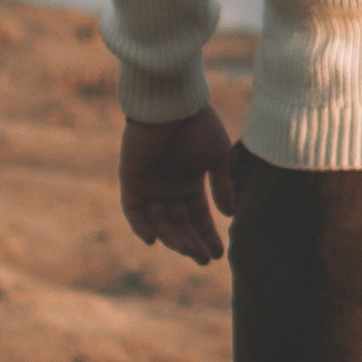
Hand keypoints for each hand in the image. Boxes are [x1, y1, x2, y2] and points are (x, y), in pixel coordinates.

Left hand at [118, 104, 239, 265]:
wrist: (174, 102)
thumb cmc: (198, 125)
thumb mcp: (217, 157)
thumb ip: (221, 185)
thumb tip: (230, 214)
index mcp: (188, 183)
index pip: (197, 217)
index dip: (207, 236)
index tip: (218, 254)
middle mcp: (168, 188)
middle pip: (179, 224)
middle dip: (191, 242)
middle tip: (203, 259)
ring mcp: (149, 185)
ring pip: (159, 221)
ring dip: (172, 237)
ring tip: (189, 250)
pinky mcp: (131, 179)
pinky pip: (133, 209)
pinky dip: (140, 225)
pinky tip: (153, 240)